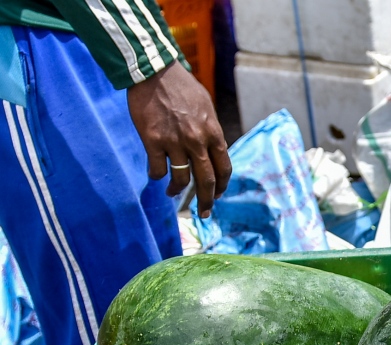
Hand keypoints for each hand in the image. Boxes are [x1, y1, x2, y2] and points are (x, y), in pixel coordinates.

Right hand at [127, 62, 230, 217]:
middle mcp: (197, 141)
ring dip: (177, 191)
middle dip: (207, 201)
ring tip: (172, 193)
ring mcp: (175, 142)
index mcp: (213, 133)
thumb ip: (210, 130)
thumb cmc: (181, 86)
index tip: (218, 195)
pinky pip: (157, 169)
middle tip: (204, 213)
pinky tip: (155, 176)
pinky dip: (156, 176)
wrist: (154, 71)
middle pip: (207, 180)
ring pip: (182, 179)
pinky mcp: (153, 140)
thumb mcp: (206, 107)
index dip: (222, 186)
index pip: (224, 168)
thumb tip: (213, 149)